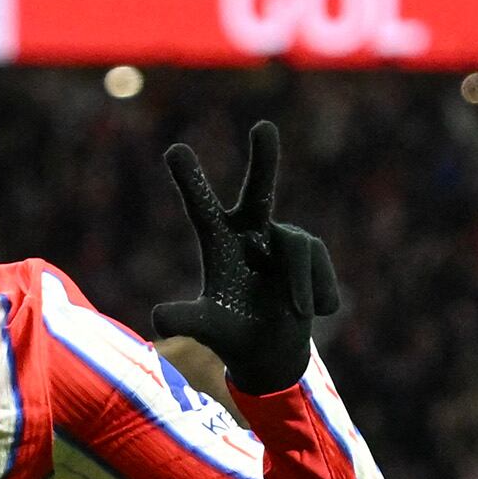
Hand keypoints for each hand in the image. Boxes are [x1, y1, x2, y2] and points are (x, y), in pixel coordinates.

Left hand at [151, 120, 343, 395]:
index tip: (174, 149)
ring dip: (299, 287)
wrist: (270, 352)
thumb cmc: (231, 333)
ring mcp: (284, 239)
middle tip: (263, 127)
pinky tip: (312, 312)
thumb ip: (188, 320)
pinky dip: (317, 295)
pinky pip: (318, 267)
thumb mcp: (209, 328)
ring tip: (296, 312)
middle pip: (260, 191)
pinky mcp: (312, 252)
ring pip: (298, 250)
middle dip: (264, 160)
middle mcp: (251, 232)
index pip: (201, 209)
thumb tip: (159, 318)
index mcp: (219, 244)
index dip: (190, 180)